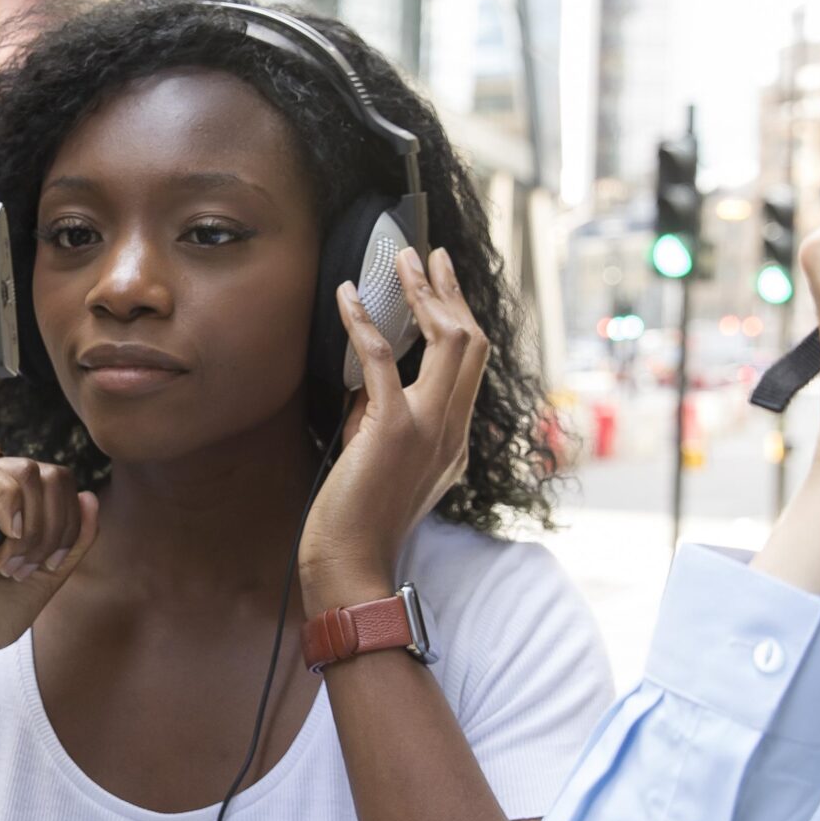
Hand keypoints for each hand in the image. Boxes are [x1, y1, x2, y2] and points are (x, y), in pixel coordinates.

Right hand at [0, 451, 98, 676]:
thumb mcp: (48, 573)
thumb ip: (75, 539)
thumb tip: (89, 497)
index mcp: (14, 503)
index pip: (59, 482)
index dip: (69, 522)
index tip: (52, 565)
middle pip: (47, 475)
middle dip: (51, 528)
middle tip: (26, 569)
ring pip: (24, 471)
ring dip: (31, 523)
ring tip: (9, 564)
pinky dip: (6, 499)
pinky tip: (5, 533)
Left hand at [298, 244, 489, 606]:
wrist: (350, 564)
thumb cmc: (356, 522)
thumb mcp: (384, 464)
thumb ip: (384, 420)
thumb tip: (367, 379)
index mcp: (455, 442)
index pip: (471, 367)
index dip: (460, 319)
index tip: (444, 285)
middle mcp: (452, 431)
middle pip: (472, 343)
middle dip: (451, 293)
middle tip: (430, 257)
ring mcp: (428, 428)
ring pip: (449, 342)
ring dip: (423, 295)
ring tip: (403, 262)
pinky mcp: (392, 429)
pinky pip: (382, 360)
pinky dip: (363, 322)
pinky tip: (347, 296)